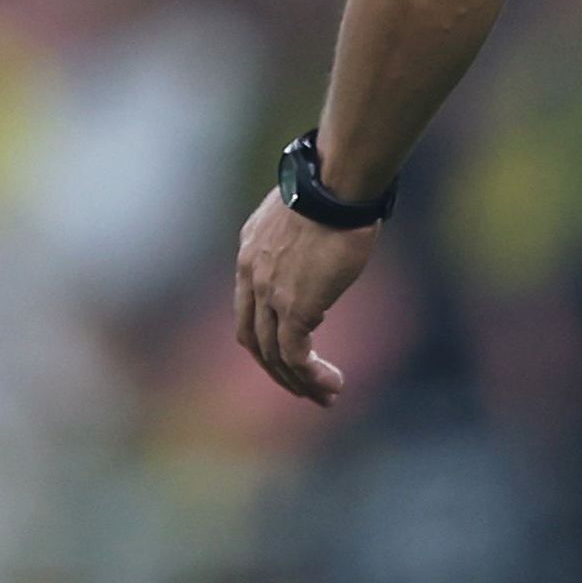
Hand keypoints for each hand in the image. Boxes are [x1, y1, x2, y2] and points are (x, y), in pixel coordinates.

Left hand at [234, 189, 379, 404]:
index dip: (266, 334)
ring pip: (273, 353)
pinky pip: (295, 354)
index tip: (292, 349)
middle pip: (253, 337)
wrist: (334, 186)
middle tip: (303, 388)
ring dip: (298, 381)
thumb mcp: (303, 212)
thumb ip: (301, 238)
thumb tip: (322, 247)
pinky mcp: (294, 307)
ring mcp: (269, 293)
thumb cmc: (332, 189)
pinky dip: (310, 375)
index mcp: (249, 251)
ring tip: (326, 396)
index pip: (247, 306)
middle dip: (276, 369)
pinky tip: (331, 383)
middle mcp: (250, 275)